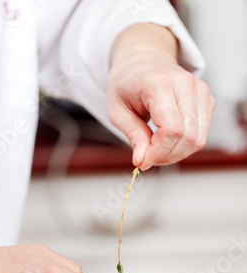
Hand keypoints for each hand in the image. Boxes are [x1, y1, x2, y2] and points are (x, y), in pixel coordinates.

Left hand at [108, 23, 214, 169]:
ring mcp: (200, 90)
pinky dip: (184, 146)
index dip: (158, 152)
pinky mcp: (207, 99)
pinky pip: (201, 134)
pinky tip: (167, 141)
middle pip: (187, 137)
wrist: (142, 60)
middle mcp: (185, 84)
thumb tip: (142, 160)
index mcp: (159, 83)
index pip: (171, 129)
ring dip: (176, 154)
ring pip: (197, 139)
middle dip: (166, 156)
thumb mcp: (117, 110)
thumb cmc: (127, 84)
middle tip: (147, 158)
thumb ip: (132, 135)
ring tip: (156, 150)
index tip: (142, 161)